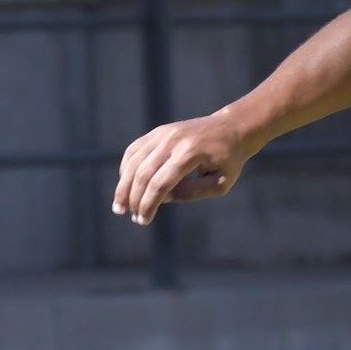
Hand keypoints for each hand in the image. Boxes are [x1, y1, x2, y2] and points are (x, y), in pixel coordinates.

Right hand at [112, 110, 257, 223]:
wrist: (231, 129)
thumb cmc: (229, 161)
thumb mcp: (221, 183)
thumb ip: (193, 192)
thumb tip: (164, 197)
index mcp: (190, 152)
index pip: (161, 182)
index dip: (149, 204)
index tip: (144, 220)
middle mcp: (172, 139)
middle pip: (143, 172)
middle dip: (134, 198)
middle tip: (131, 217)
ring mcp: (162, 133)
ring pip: (133, 161)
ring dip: (124, 185)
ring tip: (119, 206)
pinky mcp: (157, 132)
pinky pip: (134, 150)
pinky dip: (126, 169)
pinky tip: (125, 185)